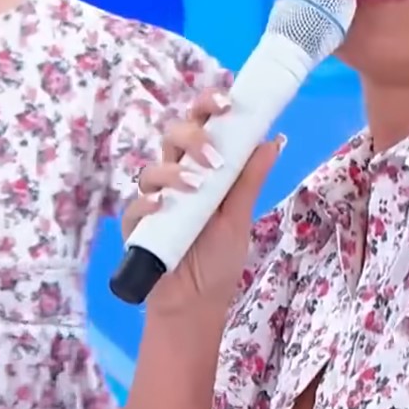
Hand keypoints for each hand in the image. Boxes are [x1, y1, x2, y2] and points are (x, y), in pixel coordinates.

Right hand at [120, 89, 282, 317]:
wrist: (196, 305)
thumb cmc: (218, 260)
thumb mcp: (239, 217)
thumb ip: (249, 179)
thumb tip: (273, 138)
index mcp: (203, 167)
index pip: (202, 125)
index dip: (209, 106)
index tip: (227, 102)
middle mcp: (176, 175)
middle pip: (173, 134)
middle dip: (191, 134)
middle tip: (212, 153)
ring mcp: (154, 198)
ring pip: (153, 166)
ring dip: (175, 171)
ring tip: (196, 187)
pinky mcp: (136, 224)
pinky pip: (136, 203)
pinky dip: (150, 202)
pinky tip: (164, 207)